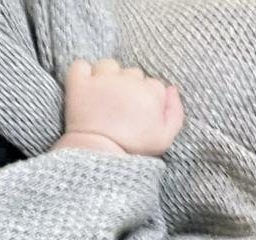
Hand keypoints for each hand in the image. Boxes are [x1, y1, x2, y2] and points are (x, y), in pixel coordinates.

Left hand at [52, 58, 184, 156]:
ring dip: (107, 77)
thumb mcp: (165, 138)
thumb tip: (171, 89)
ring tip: (104, 99)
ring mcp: (103, 79)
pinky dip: (82, 73)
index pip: (153, 84)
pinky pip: (81, 66)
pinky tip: (86, 87)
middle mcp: (128, 80)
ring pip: (108, 66)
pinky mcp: (80, 83)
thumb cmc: (134, 149)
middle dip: (128, 87)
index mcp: (150, 92)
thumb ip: (175, 112)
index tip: (139, 114)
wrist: (100, 156)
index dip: (147, 99)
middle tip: (121, 109)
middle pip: (132, 73)